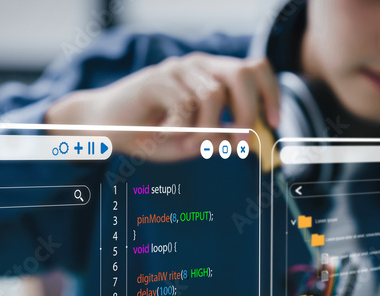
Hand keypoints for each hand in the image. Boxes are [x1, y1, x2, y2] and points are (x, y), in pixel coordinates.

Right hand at [44, 53, 280, 161]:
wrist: (105, 129)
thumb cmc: (150, 135)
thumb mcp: (192, 142)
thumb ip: (219, 138)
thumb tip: (247, 139)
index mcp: (212, 76)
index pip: (255, 69)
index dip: (271, 94)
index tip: (274, 122)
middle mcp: (198, 66)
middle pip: (242, 74)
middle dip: (247, 112)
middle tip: (239, 143)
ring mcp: (178, 69)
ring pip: (214, 95)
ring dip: (208, 129)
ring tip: (191, 145)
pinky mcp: (157, 79)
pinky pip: (185, 106)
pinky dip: (180, 129)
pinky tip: (164, 134)